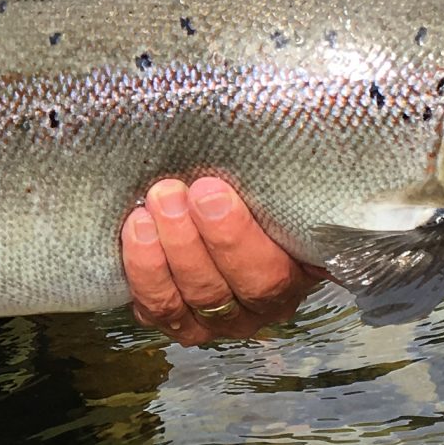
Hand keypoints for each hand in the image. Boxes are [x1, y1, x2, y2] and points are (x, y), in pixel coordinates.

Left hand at [123, 177, 318, 345]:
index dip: (235, 238)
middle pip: (221, 290)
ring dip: (159, 257)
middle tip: (168, 193)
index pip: (269, 275)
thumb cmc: (261, 189)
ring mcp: (212, 318)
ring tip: (144, 211)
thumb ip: (293, 172)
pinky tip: (134, 233)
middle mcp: (255, 305)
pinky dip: (141, 273)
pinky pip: (154, 309)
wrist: (222, 199)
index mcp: (294, 275)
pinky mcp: (171, 317)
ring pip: (183, 302)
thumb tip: (308, 126)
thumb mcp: (286, 181)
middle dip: (190, 241)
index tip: (210, 191)